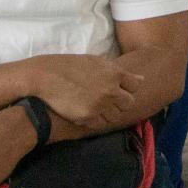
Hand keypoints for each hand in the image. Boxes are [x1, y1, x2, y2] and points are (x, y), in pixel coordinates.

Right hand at [25, 54, 141, 127]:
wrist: (46, 76)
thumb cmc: (70, 66)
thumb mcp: (96, 62)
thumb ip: (118, 72)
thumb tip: (141, 79)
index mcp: (115, 73)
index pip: (136, 85)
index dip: (128, 88)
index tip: (118, 89)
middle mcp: (111, 89)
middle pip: (129, 103)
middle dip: (120, 103)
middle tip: (107, 101)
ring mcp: (100, 104)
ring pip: (115, 117)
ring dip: (108, 114)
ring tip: (94, 107)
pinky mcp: (88, 117)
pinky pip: (100, 124)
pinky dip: (95, 121)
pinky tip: (85, 112)